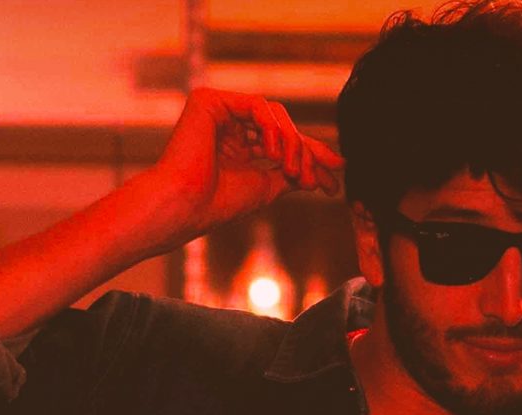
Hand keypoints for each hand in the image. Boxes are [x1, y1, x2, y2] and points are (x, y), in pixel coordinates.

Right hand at [133, 89, 343, 252]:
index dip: (311, 157)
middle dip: (307, 151)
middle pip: (282, 127)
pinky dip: (272, 127)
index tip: (335, 177)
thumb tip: (322, 169)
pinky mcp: (209, 101)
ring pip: (274, 115)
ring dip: (292, 143)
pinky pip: (257, 105)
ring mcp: (218, 111)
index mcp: (237, 146)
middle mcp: (228, 125)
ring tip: (292, 170)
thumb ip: (291, 172)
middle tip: (319, 178)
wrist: (187, 206)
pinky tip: (272, 152)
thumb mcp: (267, 185)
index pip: (282, 143)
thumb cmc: (218, 202)